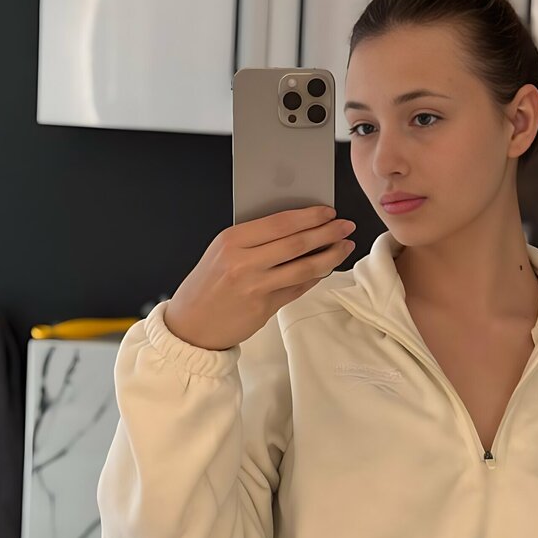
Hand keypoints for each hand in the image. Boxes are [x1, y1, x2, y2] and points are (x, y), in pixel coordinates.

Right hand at [164, 205, 355, 350]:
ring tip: (344, 246)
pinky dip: (315, 277)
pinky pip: (298, 288)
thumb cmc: (207, 287)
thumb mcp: (222, 253)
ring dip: (329, 256)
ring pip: (303, 267)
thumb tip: (296, 227)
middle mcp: (243, 261)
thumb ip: (254, 240)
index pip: (279, 222)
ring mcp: (255, 286)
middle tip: (346, 226)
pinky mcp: (264, 307)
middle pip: (296, 242)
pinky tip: (326, 268)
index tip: (328, 212)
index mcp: (231, 240)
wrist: (190, 326)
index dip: (309, 216)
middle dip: (327, 232)